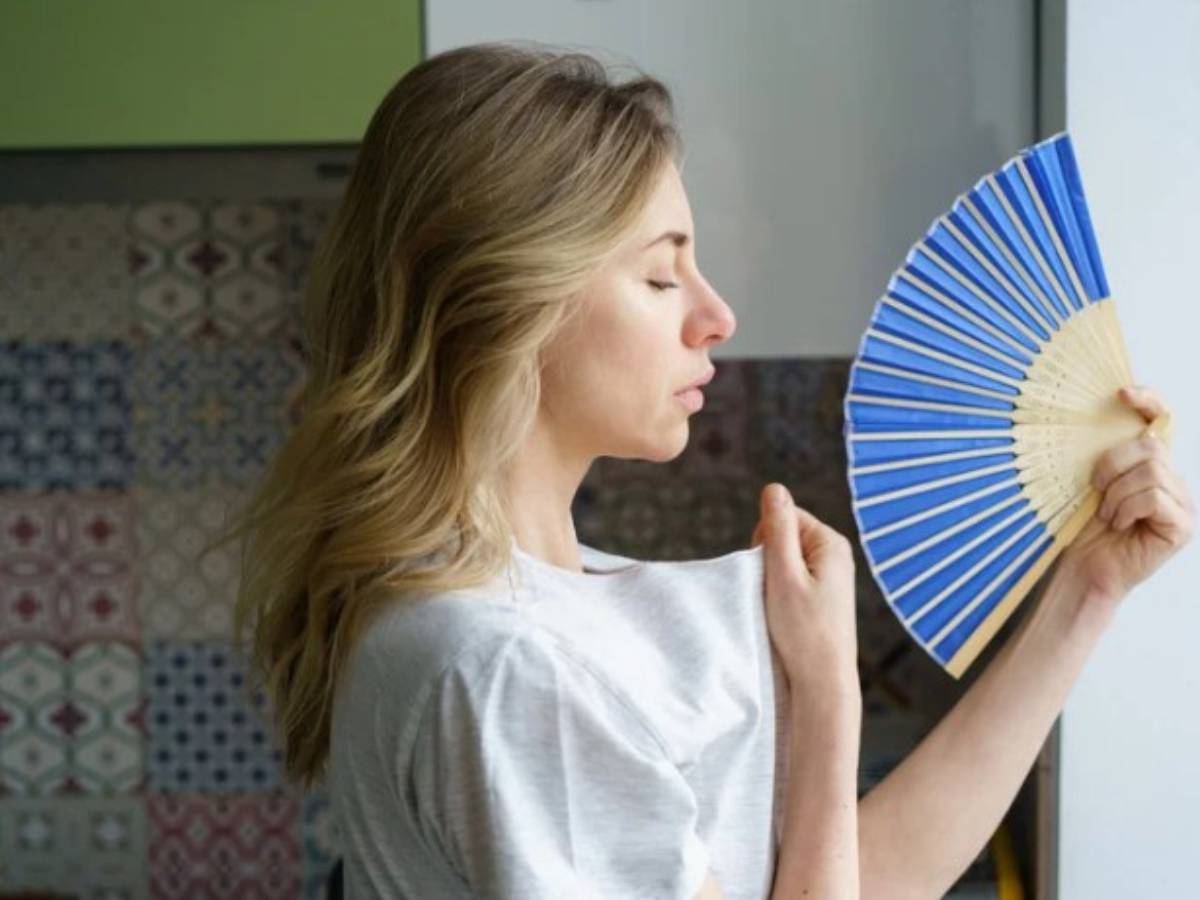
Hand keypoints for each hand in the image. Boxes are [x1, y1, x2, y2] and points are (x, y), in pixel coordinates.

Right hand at [751, 483, 859, 696]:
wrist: (822, 681)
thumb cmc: (803, 631)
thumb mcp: (782, 575)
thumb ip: (777, 530)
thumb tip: (773, 487)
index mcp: (831, 543)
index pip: (782, 516)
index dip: (765, 542)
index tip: (771, 574)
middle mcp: (836, 554)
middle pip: (783, 536)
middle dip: (769, 560)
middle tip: (776, 594)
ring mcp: (832, 575)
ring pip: (784, 559)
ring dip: (773, 579)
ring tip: (783, 608)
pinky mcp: (824, 595)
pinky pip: (792, 579)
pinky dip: (782, 594)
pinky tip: (788, 615)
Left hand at [1056, 385, 1193, 612]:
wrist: (1082, 566)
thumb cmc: (1082, 524)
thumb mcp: (1090, 480)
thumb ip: (1104, 453)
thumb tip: (1093, 415)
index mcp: (1151, 463)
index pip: (1162, 420)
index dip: (1148, 400)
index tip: (1120, 393)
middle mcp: (1173, 479)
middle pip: (1153, 446)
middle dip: (1114, 464)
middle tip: (1095, 487)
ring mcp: (1183, 502)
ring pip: (1152, 473)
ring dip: (1117, 493)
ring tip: (1106, 514)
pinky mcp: (1183, 525)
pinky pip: (1154, 498)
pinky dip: (1127, 509)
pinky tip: (1118, 524)